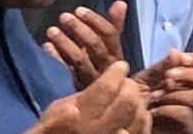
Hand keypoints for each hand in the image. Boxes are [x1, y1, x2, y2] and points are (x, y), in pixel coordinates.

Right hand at [25, 61, 151, 133]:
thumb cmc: (54, 132)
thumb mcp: (48, 119)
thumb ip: (64, 109)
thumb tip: (80, 103)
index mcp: (78, 119)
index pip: (106, 89)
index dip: (117, 72)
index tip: (120, 66)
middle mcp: (99, 131)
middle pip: (127, 100)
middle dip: (129, 85)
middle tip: (124, 81)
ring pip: (139, 114)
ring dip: (137, 100)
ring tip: (130, 96)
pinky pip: (143, 129)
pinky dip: (143, 116)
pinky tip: (135, 112)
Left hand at [43, 2, 126, 89]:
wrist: (102, 103)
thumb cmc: (104, 67)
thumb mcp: (112, 47)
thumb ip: (115, 25)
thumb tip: (120, 3)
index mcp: (117, 56)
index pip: (110, 35)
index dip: (95, 21)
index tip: (79, 10)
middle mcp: (106, 68)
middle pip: (95, 46)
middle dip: (79, 29)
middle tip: (64, 16)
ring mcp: (92, 80)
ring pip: (79, 59)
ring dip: (65, 42)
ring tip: (51, 30)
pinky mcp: (77, 89)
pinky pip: (65, 72)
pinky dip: (55, 58)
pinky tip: (46, 46)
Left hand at [134, 49, 192, 133]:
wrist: (128, 121)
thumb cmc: (137, 99)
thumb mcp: (146, 78)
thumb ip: (162, 66)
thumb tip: (176, 52)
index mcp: (190, 79)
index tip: (181, 59)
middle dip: (190, 75)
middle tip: (168, 77)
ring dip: (173, 94)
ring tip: (154, 96)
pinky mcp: (188, 128)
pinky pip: (187, 114)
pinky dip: (168, 109)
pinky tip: (154, 110)